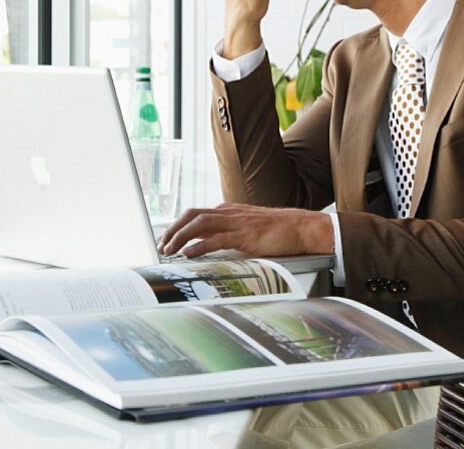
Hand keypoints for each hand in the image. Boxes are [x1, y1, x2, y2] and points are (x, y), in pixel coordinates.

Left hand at [157, 203, 333, 258]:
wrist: (301, 227)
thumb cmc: (278, 230)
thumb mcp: (248, 226)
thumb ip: (230, 231)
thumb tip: (211, 242)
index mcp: (229, 210)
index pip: (196, 214)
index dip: (177, 225)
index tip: (167, 239)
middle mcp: (229, 212)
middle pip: (192, 215)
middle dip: (173, 230)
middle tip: (162, 245)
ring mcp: (237, 222)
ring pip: (199, 224)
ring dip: (180, 237)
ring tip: (170, 250)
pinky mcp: (245, 235)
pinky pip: (217, 239)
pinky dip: (199, 246)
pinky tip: (190, 253)